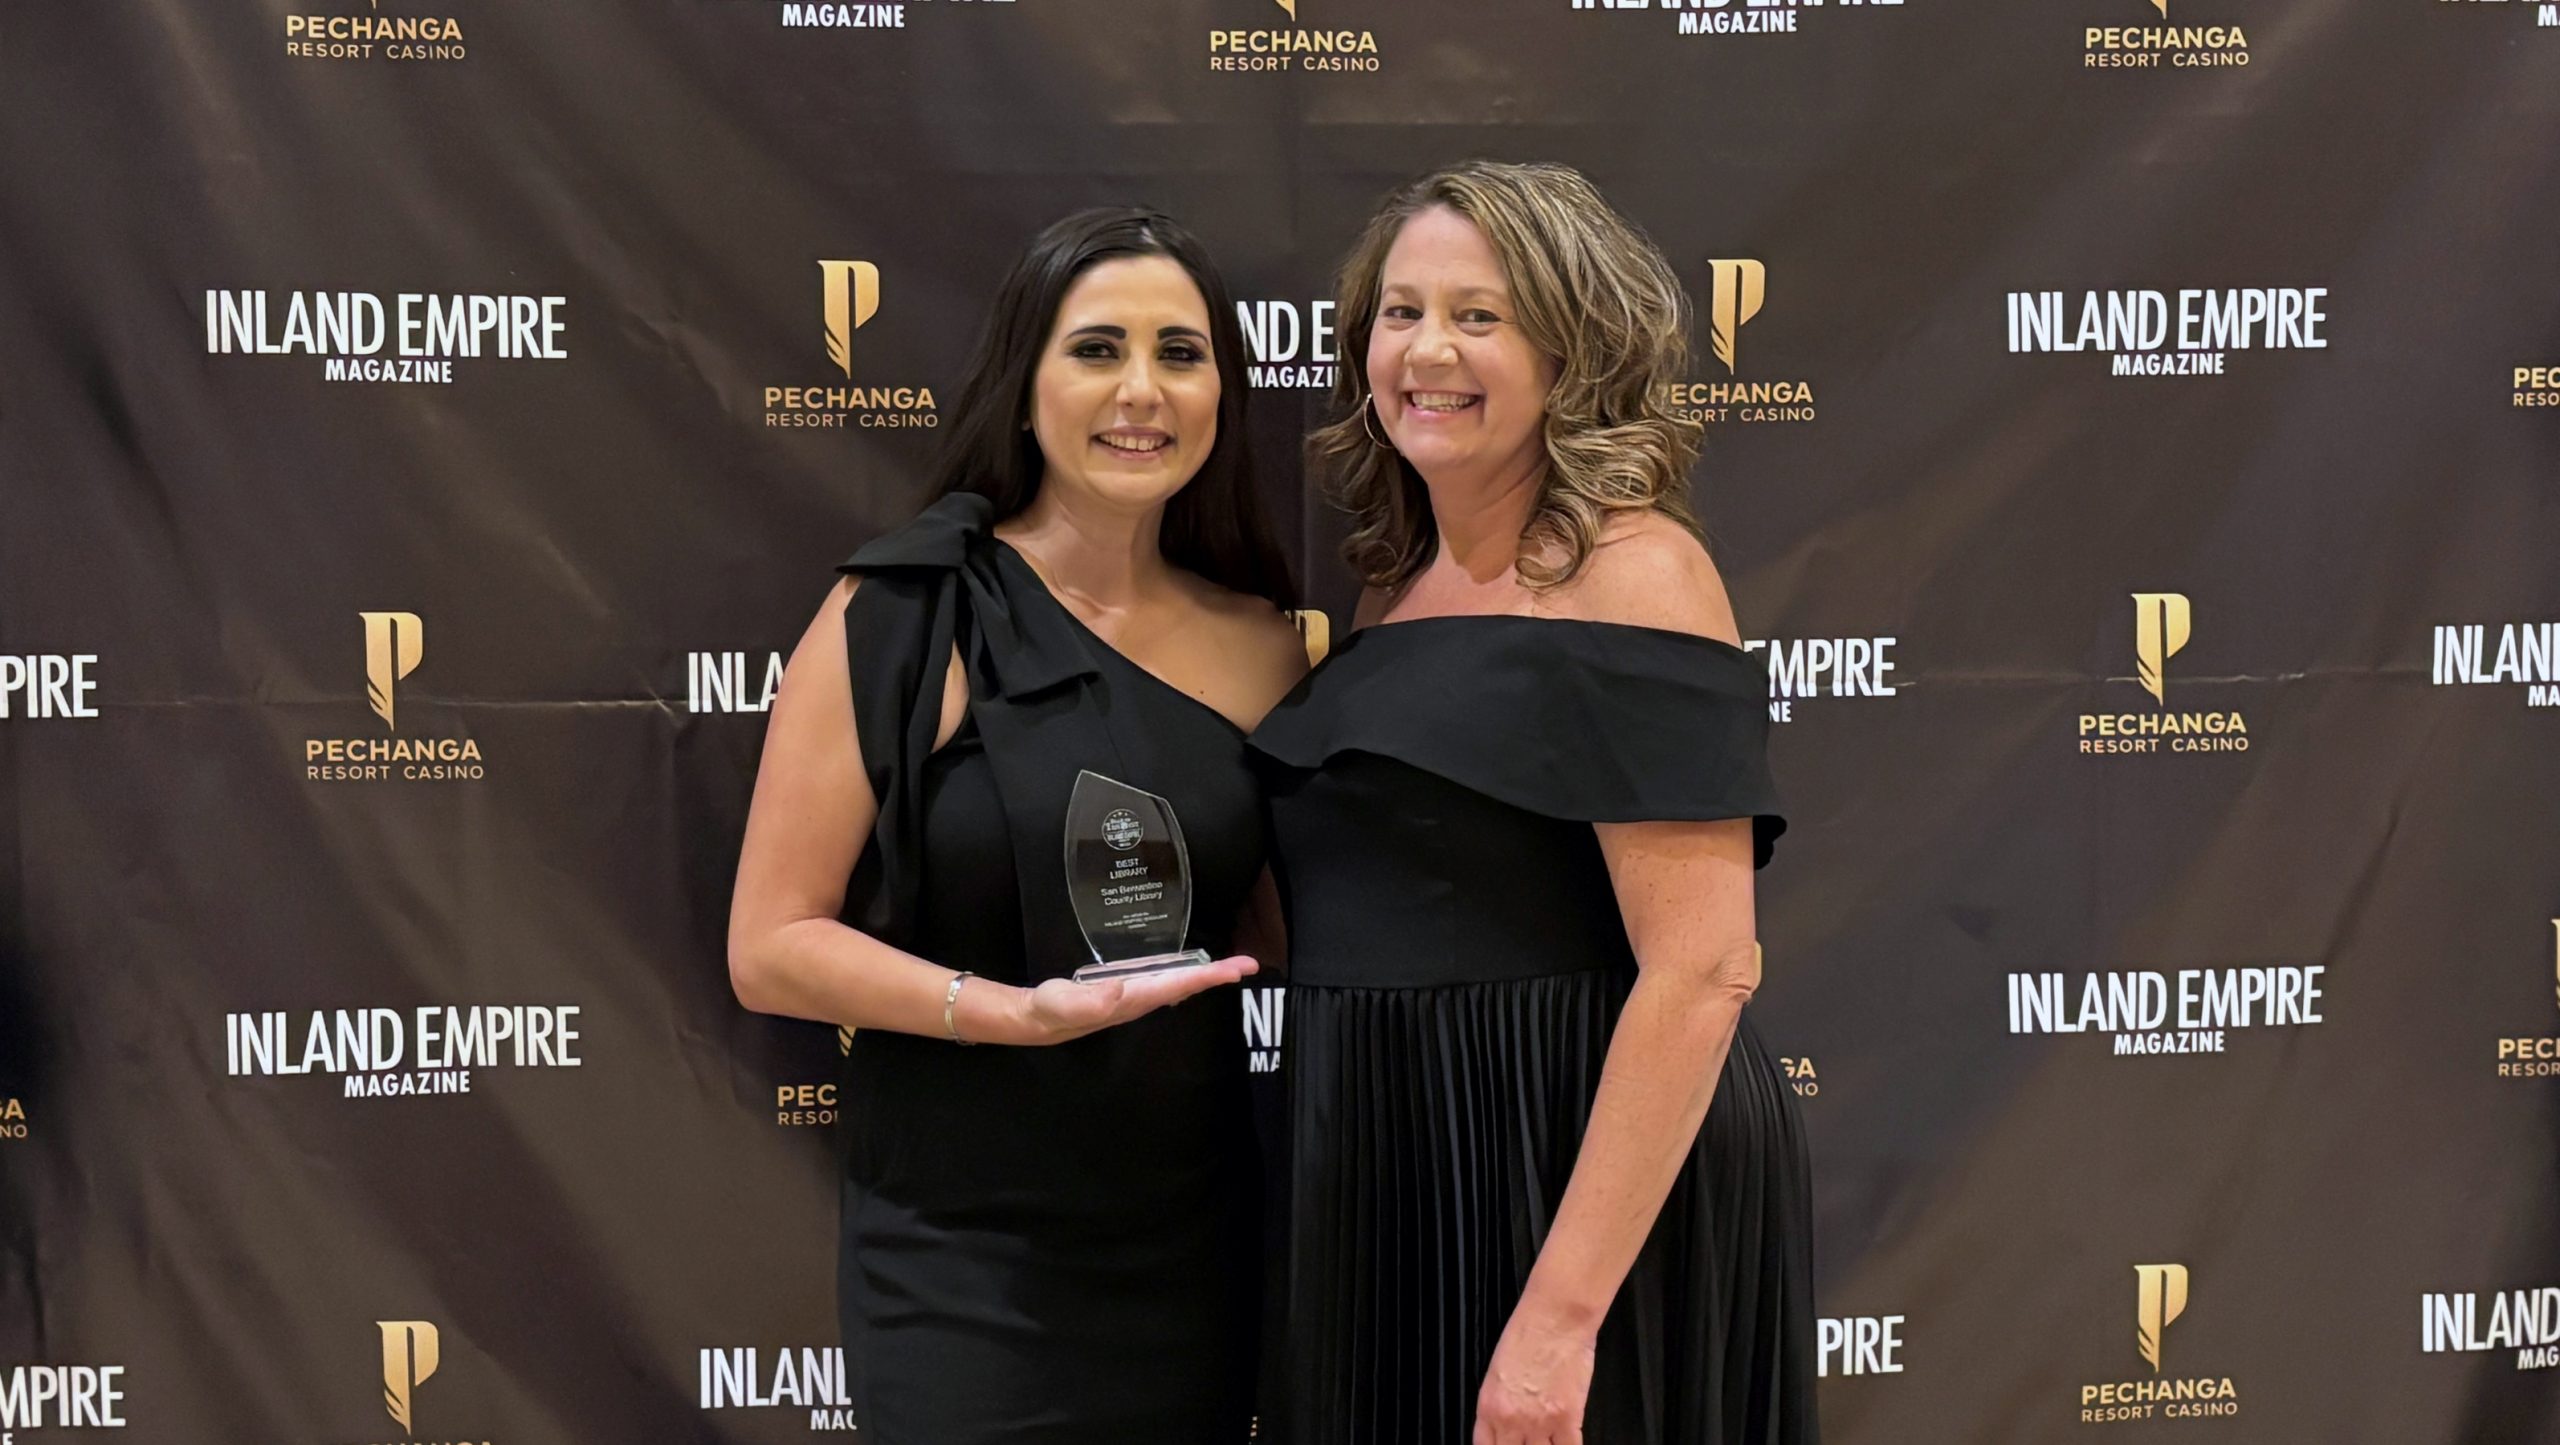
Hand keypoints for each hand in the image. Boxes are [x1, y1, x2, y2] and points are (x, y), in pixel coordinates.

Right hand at [1020, 956, 1257, 1044]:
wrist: (1037, 1020)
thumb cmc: (1050, 1011)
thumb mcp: (1063, 1003)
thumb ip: (1088, 1000)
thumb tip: (1120, 988)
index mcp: (1134, 998)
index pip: (1178, 985)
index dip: (1208, 977)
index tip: (1236, 970)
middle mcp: (1142, 998)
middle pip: (1188, 986)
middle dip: (1218, 975)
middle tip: (1249, 964)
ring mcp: (1137, 995)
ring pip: (1180, 984)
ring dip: (1206, 975)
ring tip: (1232, 964)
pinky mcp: (1129, 989)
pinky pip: (1166, 979)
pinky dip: (1187, 973)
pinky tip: (1195, 968)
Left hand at [1473, 1299, 1595, 1444]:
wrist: (1555, 1318)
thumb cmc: (1527, 1334)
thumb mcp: (1497, 1372)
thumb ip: (1499, 1405)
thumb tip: (1506, 1427)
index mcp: (1488, 1407)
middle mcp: (1511, 1420)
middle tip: (1530, 1441)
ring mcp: (1540, 1422)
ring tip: (1548, 1439)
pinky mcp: (1568, 1419)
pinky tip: (1567, 1440)